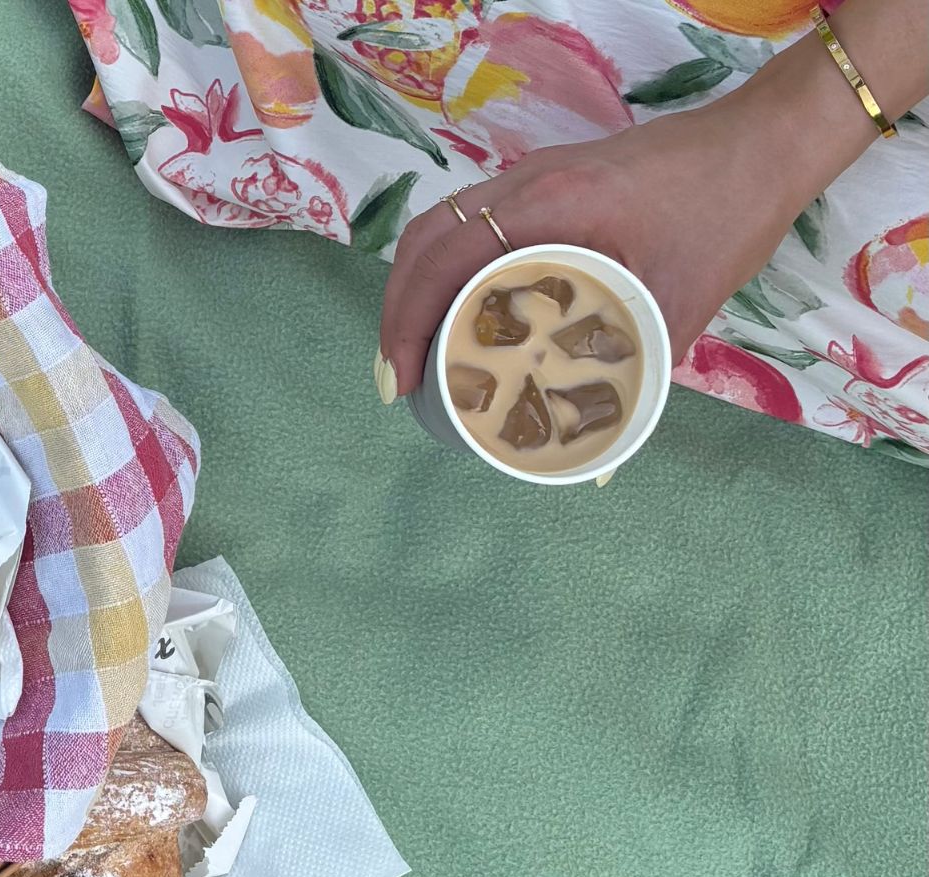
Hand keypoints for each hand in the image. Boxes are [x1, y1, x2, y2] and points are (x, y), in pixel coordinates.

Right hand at [376, 99, 803, 399]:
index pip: (444, 260)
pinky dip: (443, 268)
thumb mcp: (681, 303)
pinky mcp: (540, 181)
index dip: (408, 323)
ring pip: (438, 228)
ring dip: (414, 288)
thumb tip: (605, 451)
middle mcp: (523, 182)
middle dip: (397, 312)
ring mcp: (527, 175)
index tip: (402, 380)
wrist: (761, 145)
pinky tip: (454, 309)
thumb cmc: (725, 215)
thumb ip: (636, 371)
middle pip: (423, 242)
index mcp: (549, 205)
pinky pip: (467, 222)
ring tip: (414, 350)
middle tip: (396, 377)